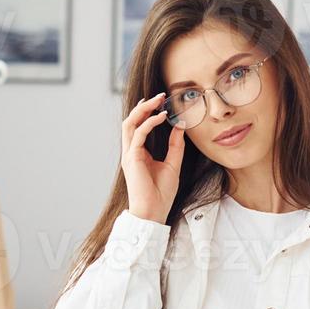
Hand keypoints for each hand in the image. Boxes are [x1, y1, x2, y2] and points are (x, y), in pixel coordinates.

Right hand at [121, 92, 185, 223]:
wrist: (153, 212)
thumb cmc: (161, 194)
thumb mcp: (173, 165)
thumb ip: (175, 146)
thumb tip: (179, 127)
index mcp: (139, 153)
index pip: (139, 127)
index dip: (148, 113)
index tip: (161, 103)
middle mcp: (131, 152)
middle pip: (132, 121)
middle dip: (144, 106)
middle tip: (159, 96)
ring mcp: (130, 154)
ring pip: (130, 123)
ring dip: (143, 110)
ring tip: (157, 101)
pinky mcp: (132, 158)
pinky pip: (138, 134)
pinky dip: (149, 123)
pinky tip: (162, 117)